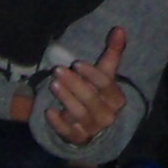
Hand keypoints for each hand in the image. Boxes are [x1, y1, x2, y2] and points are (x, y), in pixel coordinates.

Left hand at [44, 27, 128, 145]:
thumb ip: (113, 53)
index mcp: (117, 99)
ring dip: (66, 98)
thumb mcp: (105, 74)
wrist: (93, 126)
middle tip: (57, 70)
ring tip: (53, 84)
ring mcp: (93, 129)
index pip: (106, 85)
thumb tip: (119, 28)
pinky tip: (48, 111)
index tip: (76, 64)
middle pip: (90, 98)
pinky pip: (68, 133)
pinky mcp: (79, 139)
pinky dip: (58, 123)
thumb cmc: (98, 95)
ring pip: (79, 113)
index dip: (92, 74)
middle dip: (74, 84)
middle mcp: (108, 115)